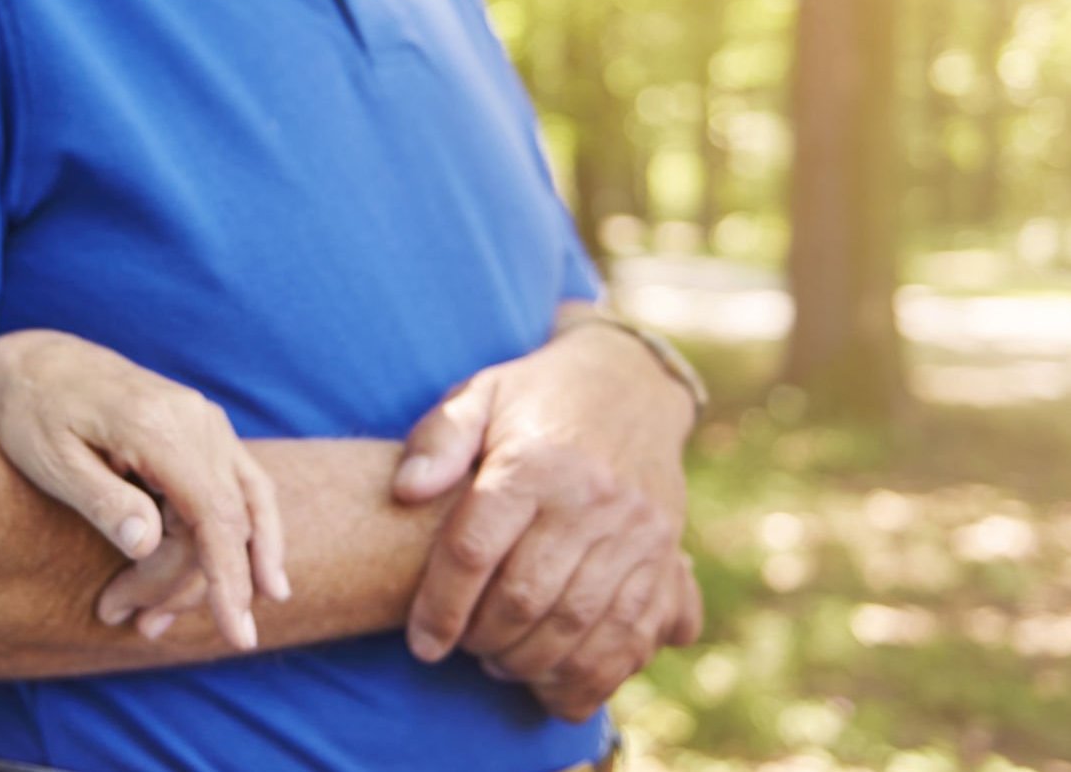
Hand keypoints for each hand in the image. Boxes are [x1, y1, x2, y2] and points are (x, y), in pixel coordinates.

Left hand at [0, 329, 288, 649]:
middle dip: (184, 585)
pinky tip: (260, 580)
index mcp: (156, 424)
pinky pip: (242, 489)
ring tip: (154, 617)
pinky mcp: (204, 429)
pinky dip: (247, 537)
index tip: (237, 632)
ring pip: (237, 512)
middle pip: (222, 524)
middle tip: (128, 620)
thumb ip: (101, 500)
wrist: (35, 362)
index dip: (228, 577)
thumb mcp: (50, 460)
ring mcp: (205, 420)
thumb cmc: (31, 413)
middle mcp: (194, 418)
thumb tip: (146, 544)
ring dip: (209, 573)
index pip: (213, 513)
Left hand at [390, 317, 699, 716]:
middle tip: (462, 648)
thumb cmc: (533, 399)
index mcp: (536, 462)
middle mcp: (591, 500)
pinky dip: (592, 675)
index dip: (440, 607)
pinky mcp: (664, 559)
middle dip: (484, 640)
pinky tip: (555, 684)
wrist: (631, 387)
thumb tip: (406, 490)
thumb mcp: (478, 395)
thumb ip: (437, 440)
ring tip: (500, 663)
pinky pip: (632, 636)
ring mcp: (636, 534)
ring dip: (531, 663)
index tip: (422, 643)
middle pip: (526, 598)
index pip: (475, 550)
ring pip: (579, 626)